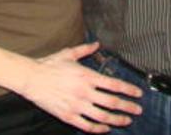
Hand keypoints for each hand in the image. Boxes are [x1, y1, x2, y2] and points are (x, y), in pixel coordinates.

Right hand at [20, 42, 142, 132]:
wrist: (31, 78)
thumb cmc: (50, 65)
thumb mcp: (69, 53)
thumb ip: (85, 50)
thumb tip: (96, 44)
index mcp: (87, 76)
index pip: (114, 84)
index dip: (128, 90)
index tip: (138, 94)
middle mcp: (84, 92)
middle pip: (112, 102)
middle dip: (128, 107)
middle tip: (138, 110)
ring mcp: (77, 105)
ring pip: (102, 116)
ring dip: (117, 120)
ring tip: (126, 121)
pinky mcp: (68, 116)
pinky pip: (87, 125)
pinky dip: (98, 129)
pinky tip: (105, 128)